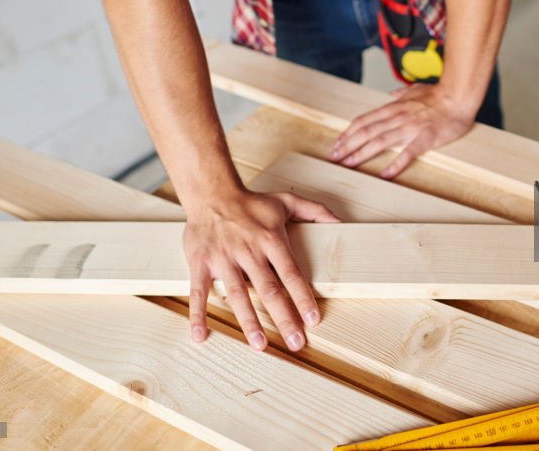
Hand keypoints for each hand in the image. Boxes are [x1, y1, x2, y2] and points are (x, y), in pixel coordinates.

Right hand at [182, 188, 338, 350]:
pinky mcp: (201, 264)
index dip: (302, 298)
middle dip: (283, 318)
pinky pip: (199, 292)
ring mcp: (224, 259)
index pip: (291, 273)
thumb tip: (339, 222)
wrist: (211, 193)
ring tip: (260, 345)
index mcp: (271, 240)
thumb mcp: (286, 201)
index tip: (313, 320)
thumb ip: (314, 210)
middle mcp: (248, 252)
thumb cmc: (250, 202)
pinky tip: (200, 336)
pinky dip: (198, 315)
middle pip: (269, 290)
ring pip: (238, 295)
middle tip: (295, 343)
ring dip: (249, 322)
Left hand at [330, 83, 476, 178]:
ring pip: (380, 141)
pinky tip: (385, 174)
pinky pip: (408, 153)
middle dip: (348, 145)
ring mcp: (410, 128)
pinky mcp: (425, 139)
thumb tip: (392, 94)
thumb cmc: (439, 94)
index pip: (365, 120)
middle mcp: (398, 117)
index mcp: (394, 108)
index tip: (338, 143)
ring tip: (349, 163)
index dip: (348, 132)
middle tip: (335, 157)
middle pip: (366, 131)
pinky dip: (395, 164)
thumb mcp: (416, 89)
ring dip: (362, 153)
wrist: (458, 96)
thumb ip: (402, 93)